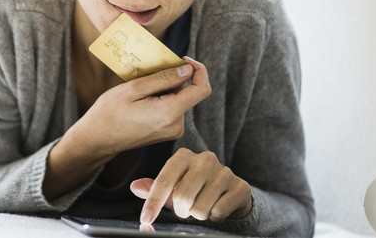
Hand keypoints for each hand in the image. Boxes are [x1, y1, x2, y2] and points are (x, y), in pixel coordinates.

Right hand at [74, 56, 210, 156]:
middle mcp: (176, 125)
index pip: (202, 89)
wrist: (97, 139)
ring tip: (141, 89)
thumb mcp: (134, 89)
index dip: (199, 70)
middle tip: (149, 73)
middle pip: (188, 92)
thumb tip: (187, 70)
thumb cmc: (110, 113)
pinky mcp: (167, 132)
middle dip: (173, 79)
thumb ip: (164, 79)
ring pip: (179, 99)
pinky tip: (142, 99)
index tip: (183, 59)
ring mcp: (172, 131)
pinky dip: (162, 98)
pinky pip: (172, 108)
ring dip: (165, 88)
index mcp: (169, 113)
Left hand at [130, 148, 252, 223]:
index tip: (146, 219)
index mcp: (183, 156)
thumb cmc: (195, 188)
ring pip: (200, 208)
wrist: (230, 191)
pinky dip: (215, 217)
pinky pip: (218, 212)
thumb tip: (135, 187)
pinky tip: (217, 207)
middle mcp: (204, 159)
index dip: (153, 203)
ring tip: (202, 206)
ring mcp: (224, 171)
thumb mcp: (173, 187)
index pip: (164, 181)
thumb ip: (154, 187)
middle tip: (186, 210)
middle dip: (181, 211)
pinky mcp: (240, 186)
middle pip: (183, 197)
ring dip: (198, 214)